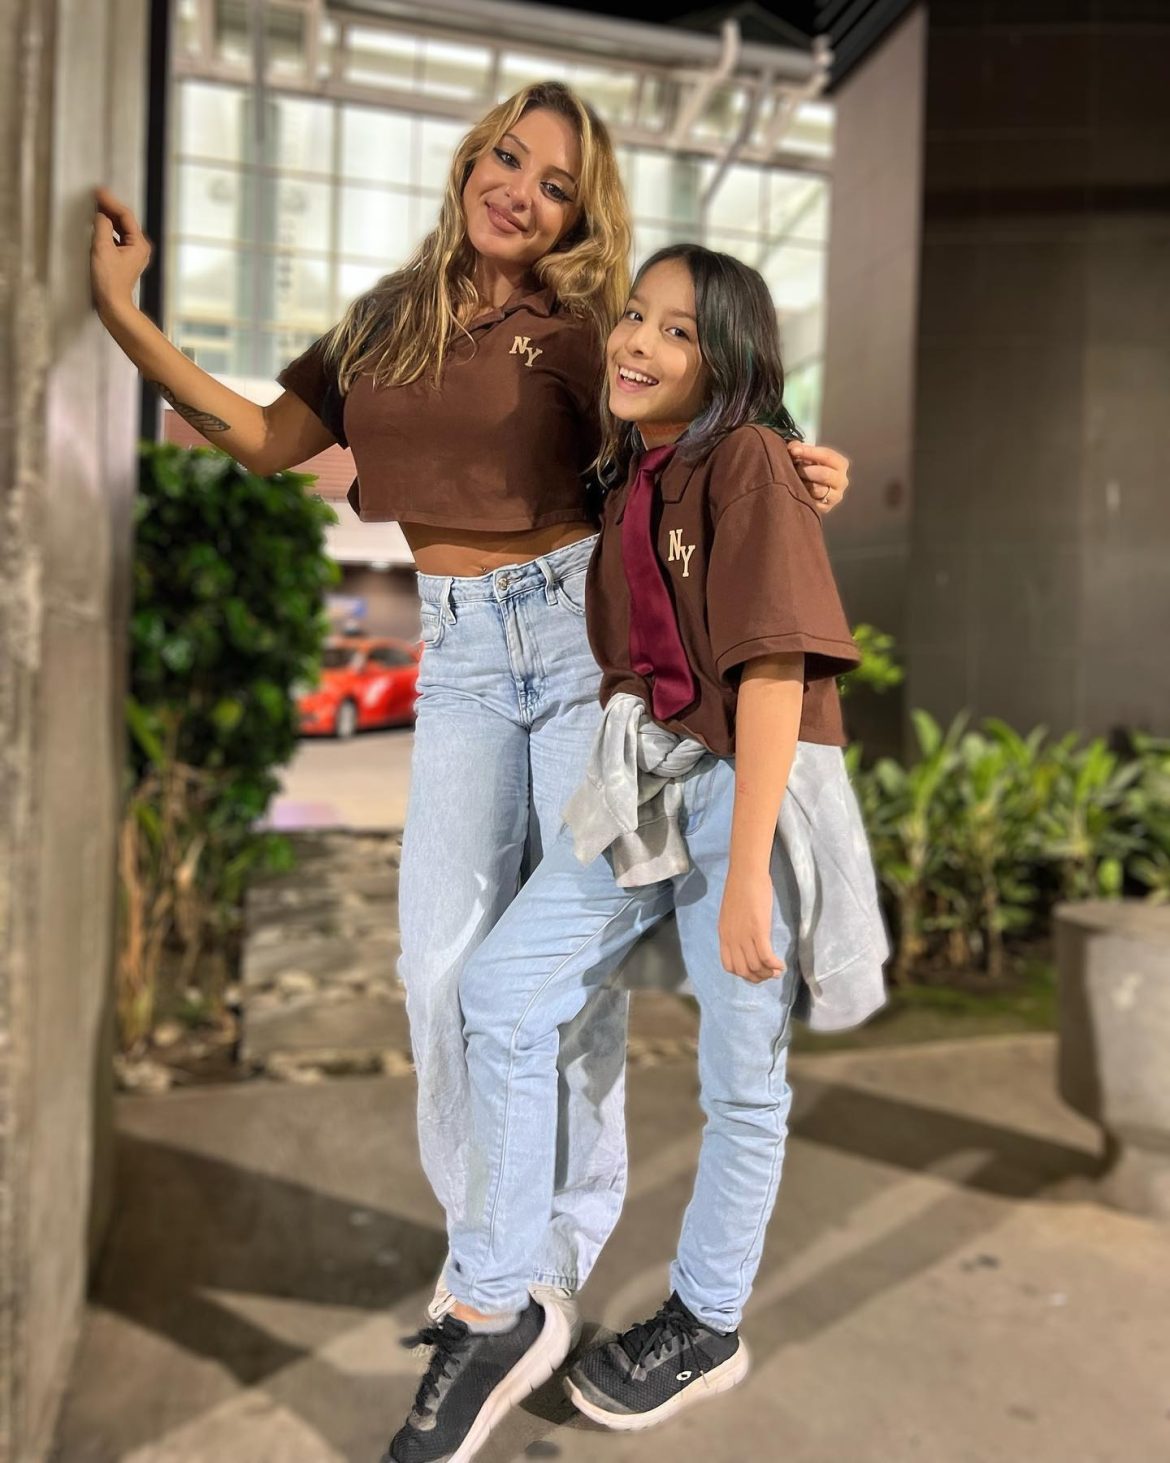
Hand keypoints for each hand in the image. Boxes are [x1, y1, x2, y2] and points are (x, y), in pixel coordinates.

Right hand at [91, 187, 151, 319]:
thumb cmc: (109, 281)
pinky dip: (107, 230)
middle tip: (95, 195)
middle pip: (124, 221)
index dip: (110, 201)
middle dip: (109, 207)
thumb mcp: (102, 249)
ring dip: (108, 218)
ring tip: (95, 207)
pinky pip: (117, 239)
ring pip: (121, 230)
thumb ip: (103, 227)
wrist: (113, 305)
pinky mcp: (124, 261)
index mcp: (139, 243)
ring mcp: (133, 255)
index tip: (98, 191)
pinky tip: (98, 227)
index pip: (125, 215)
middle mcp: (139, 248)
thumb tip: (101, 215)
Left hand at [718, 867, 785, 983]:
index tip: (756, 971)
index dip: (744, 974)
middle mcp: (732, 939)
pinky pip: (766, 956)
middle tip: (771, 973)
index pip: (730, 966)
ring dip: (769, 973)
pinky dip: (775, 965)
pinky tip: (782, 965)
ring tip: (778, 970)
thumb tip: (745, 939)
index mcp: (724, 935)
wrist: (746, 872)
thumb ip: (735, 928)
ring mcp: (744, 935)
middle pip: (744, 971)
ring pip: (756, 966)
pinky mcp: (758, 930)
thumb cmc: (741, 887)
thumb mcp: (731, 913)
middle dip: (758, 977)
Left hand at [787, 441, 849, 514]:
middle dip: (806, 470)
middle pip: (824, 474)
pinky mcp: (826, 509)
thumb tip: (793, 447)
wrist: (812, 488)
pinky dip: (803, 495)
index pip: (827, 456)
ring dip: (803, 484)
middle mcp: (842, 481)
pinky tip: (797, 490)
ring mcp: (835, 497)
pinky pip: (813, 502)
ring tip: (795, 479)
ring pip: (818, 490)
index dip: (809, 452)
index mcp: (841, 464)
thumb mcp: (808, 456)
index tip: (793, 450)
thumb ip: (800, 449)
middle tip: (795, 468)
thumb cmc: (811, 468)